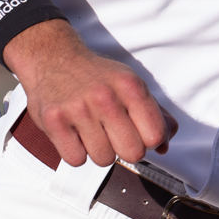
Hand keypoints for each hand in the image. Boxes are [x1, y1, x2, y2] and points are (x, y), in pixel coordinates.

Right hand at [4, 20, 175, 166]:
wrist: (53, 58)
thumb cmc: (96, 76)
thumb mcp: (131, 84)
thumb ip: (155, 114)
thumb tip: (165, 146)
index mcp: (130, 86)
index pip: (155, 135)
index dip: (148, 141)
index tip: (137, 133)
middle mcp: (105, 96)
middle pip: (133, 153)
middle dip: (124, 149)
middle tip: (113, 134)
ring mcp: (78, 109)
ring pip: (104, 159)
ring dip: (99, 151)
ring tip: (91, 130)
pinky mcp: (54, 121)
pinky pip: (76, 160)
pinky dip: (76, 153)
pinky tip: (74, 134)